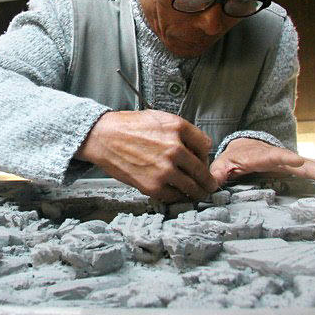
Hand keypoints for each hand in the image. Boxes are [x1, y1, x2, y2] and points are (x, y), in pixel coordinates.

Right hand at [76, 110, 217, 201]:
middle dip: (208, 180)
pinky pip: (175, 196)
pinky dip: (178, 196)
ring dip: (197, 192)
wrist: (104, 137)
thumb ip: (181, 132)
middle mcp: (175, 148)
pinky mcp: (153, 185)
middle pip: (203, 170)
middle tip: (210, 185)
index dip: (204, 155)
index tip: (202, 160)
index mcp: (178, 128)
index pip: (206, 146)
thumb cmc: (129, 126)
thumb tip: (195, 149)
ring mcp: (165, 168)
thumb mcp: (160, 118)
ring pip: (193, 187)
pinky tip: (177, 193)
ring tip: (199, 193)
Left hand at [209, 138, 314, 192]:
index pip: (274, 156)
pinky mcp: (295, 166)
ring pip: (312, 165)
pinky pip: (313, 168)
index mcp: (260, 156)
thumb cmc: (232, 158)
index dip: (285, 158)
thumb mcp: (222, 164)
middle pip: (302, 163)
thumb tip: (212, 183)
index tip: (298, 161)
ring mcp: (289, 161)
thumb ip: (218, 173)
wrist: (242, 147)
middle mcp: (279, 157)